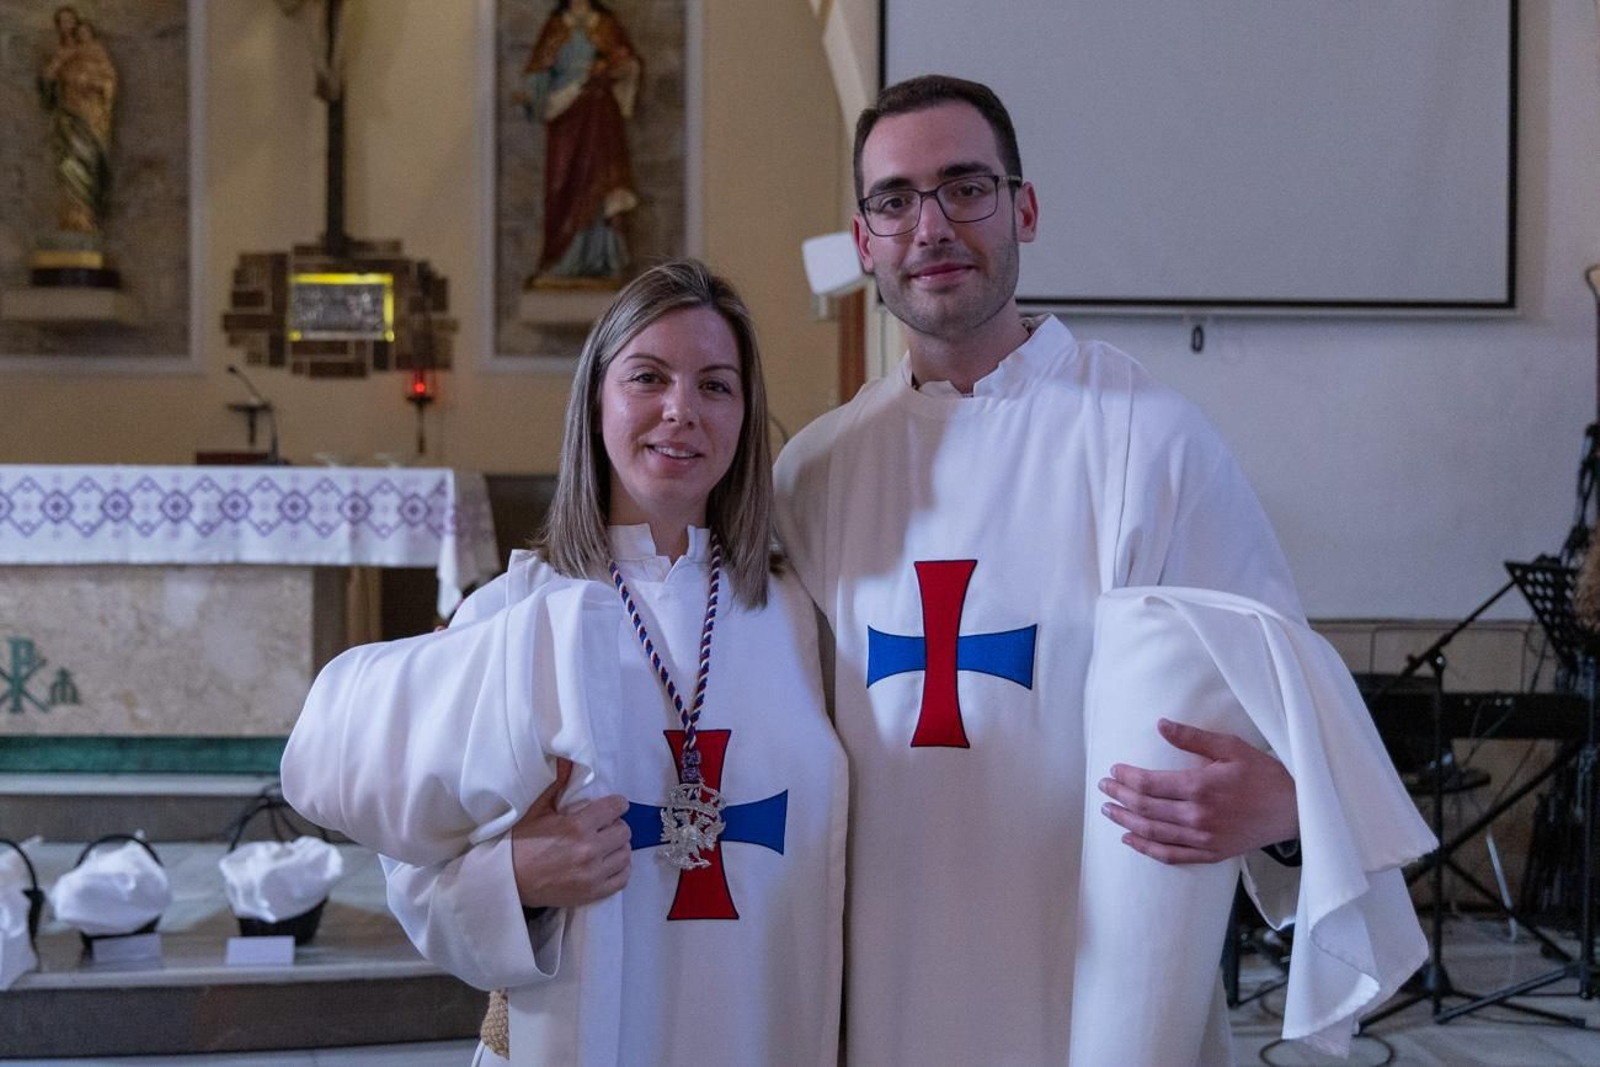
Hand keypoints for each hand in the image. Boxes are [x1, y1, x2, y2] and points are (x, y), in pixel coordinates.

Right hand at [510, 757, 631, 907]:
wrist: (507, 880)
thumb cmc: (520, 843)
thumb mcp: (537, 810)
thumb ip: (558, 784)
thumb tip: (568, 760)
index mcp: (577, 826)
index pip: (615, 808)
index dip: (617, 804)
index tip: (613, 806)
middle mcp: (589, 850)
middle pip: (624, 831)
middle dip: (616, 825)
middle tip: (604, 827)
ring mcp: (593, 874)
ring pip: (625, 854)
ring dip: (618, 847)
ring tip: (605, 845)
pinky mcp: (593, 893)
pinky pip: (622, 878)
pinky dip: (620, 869)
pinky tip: (609, 863)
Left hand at [1097, 718, 1297, 864]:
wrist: (1295, 810)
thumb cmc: (1263, 775)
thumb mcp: (1230, 747)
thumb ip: (1192, 738)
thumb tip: (1159, 724)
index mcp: (1200, 787)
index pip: (1149, 784)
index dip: (1126, 777)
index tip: (1113, 770)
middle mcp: (1198, 816)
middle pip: (1145, 808)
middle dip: (1120, 797)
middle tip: (1103, 788)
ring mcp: (1204, 838)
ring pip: (1153, 833)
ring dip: (1126, 821)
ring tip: (1108, 811)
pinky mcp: (1211, 854)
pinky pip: (1171, 855)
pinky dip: (1147, 849)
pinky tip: (1130, 839)